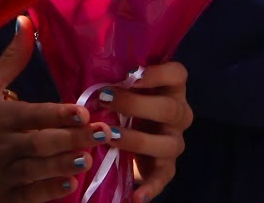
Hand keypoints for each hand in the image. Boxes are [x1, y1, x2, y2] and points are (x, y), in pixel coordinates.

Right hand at [0, 18, 97, 202]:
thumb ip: (10, 59)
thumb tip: (26, 21)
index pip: (33, 114)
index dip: (58, 114)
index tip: (83, 111)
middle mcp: (1, 143)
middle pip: (41, 142)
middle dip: (73, 138)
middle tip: (103, 134)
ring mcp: (0, 173)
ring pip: (36, 169)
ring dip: (62, 164)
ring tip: (87, 159)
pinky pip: (25, 196)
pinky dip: (46, 191)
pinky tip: (68, 185)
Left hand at [100, 62, 191, 202]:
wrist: (126, 138)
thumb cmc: (119, 103)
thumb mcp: (117, 89)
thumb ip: (109, 81)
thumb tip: (84, 72)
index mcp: (170, 88)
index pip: (177, 73)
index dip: (158, 73)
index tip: (131, 74)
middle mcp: (178, 112)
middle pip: (169, 108)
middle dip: (136, 104)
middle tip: (106, 99)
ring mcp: (175, 140)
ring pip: (168, 143)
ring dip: (138, 140)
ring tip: (110, 137)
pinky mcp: (167, 166)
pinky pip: (164, 177)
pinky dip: (151, 187)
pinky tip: (137, 196)